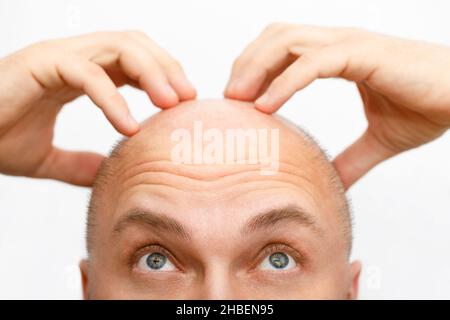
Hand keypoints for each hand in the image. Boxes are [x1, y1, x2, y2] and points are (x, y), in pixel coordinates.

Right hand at [0, 31, 195, 185]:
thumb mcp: (47, 157)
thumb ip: (79, 164)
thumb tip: (105, 174)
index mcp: (80, 72)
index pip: (134, 60)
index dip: (163, 75)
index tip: (183, 102)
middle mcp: (73, 58)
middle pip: (135, 44)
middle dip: (166, 67)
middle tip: (187, 99)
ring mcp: (57, 57)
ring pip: (119, 47)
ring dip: (151, 73)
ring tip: (170, 104)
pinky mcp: (39, 63)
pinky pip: (86, 72)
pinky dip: (113, 98)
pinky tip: (129, 126)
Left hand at [224, 24, 449, 188]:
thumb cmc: (427, 106)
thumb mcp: (379, 140)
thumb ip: (353, 158)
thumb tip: (334, 182)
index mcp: (338, 54)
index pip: (283, 49)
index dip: (255, 68)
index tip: (238, 99)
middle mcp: (338, 42)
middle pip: (274, 38)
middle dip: (245, 64)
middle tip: (228, 99)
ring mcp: (349, 44)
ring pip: (285, 42)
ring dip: (254, 69)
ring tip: (238, 100)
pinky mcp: (362, 54)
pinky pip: (311, 63)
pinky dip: (284, 83)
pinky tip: (265, 106)